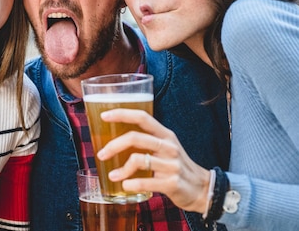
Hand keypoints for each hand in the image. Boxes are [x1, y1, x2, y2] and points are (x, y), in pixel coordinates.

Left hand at [95, 108, 211, 213]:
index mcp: (165, 135)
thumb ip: (145, 141)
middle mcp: (169, 146)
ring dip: (121, 169)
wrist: (203, 189)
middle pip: (135, 138)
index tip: (104, 116)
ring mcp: (171, 165)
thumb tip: (113, 137)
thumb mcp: (165, 148)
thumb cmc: (176, 166)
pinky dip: (132, 184)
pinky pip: (146, 181)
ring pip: (138, 160)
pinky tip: (125, 185)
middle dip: (113, 145)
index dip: (122, 114)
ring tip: (112, 176)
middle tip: (101, 154)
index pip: (142, 117)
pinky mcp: (172, 183)